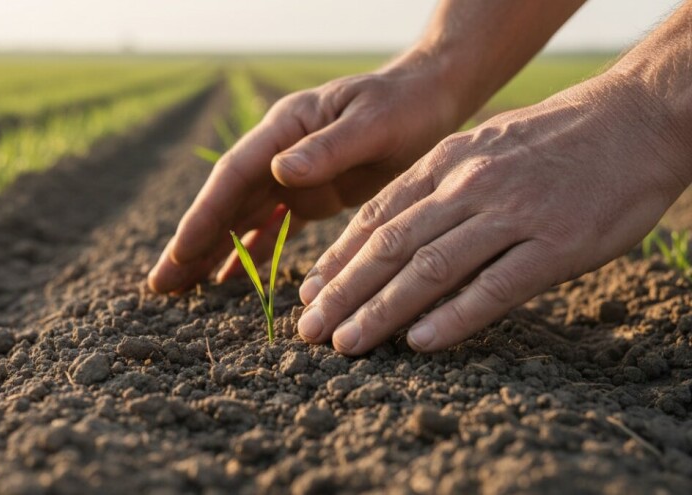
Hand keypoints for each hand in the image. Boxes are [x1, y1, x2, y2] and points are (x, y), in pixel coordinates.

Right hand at [148, 52, 460, 292]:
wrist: (430, 100)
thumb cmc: (405, 105)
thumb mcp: (373, 123)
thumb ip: (329, 148)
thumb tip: (280, 172)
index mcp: (286, 128)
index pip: (234, 175)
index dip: (206, 214)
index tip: (181, 251)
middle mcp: (279, 153)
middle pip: (225, 201)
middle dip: (192, 242)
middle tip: (159, 283)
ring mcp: (291, 176)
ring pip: (241, 218)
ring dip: (211, 251)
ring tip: (180, 287)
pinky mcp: (309, 196)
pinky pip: (270, 227)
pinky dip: (246, 252)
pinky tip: (225, 279)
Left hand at [298, 72, 691, 354]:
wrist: (634, 120)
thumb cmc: (550, 141)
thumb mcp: (480, 146)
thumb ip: (435, 186)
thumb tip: (388, 232)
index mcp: (445, 164)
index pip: (376, 218)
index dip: (338, 260)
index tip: (309, 293)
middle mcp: (469, 188)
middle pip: (389, 247)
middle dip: (343, 293)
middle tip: (309, 331)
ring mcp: (512, 215)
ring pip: (430, 269)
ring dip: (381, 311)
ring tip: (346, 343)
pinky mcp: (556, 244)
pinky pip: (495, 287)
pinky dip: (453, 317)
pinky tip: (419, 343)